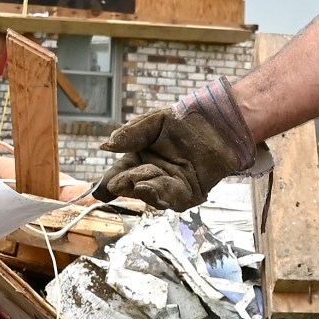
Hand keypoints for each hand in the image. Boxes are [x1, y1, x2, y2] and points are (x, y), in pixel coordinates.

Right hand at [92, 80, 255, 210]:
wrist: (219, 123)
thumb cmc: (186, 120)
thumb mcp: (154, 121)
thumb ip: (133, 134)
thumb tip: (106, 144)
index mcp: (140, 158)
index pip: (120, 173)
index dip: (109, 182)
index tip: (99, 189)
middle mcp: (152, 175)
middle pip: (132, 186)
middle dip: (124, 185)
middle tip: (116, 183)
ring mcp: (170, 186)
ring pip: (150, 194)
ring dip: (141, 190)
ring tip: (135, 183)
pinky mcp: (188, 195)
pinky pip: (171, 198)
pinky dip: (159, 194)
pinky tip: (148, 187)